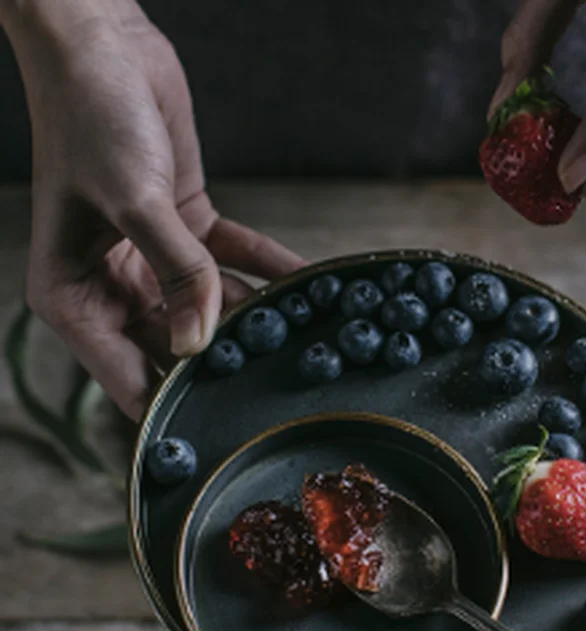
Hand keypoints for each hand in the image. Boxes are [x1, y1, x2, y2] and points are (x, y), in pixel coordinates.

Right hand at [5, 0, 304, 419]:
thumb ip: (176, 273)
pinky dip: (271, 272)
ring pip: (214, 308)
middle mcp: (113, 288)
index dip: (173, 409)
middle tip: (285, 387)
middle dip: (229, 364)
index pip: (128, 377)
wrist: (102, 45)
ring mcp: (154, 262)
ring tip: (311, 343)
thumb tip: (200, 342)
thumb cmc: (91, 118)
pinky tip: (313, 288)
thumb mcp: (133, 202)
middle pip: (178, 349)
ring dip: (259, 320)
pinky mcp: (189, 232)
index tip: (223, 434)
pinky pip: (237, 262)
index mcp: (75, 298)